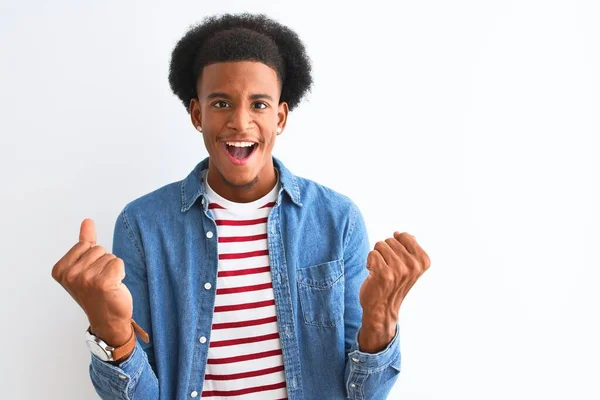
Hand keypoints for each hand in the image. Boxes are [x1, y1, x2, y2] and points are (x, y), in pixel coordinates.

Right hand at [51, 218, 132, 345]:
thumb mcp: (85, 266)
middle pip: (99, 249)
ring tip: (106, 285)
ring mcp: (85, 279)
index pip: (86, 244)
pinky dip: (120, 273)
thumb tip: (87, 221)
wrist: (107, 320)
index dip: (94, 258)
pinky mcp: (103, 283)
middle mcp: (70, 275)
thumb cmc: (97, 293)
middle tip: (100, 282)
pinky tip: (114, 287)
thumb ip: (85, 242)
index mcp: (60, 270)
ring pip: (109, 256)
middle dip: (104, 263)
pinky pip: (118, 263)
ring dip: (112, 269)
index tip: (90, 276)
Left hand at [358, 232, 430, 351]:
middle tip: (387, 268)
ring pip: (380, 245)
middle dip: (385, 251)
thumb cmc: (393, 284)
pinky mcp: (384, 274)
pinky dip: (369, 263)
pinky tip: (374, 274)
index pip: (404, 235)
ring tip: (380, 271)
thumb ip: (409, 248)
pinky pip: (372, 254)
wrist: (382, 308)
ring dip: (377, 257)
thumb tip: (402, 233)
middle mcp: (413, 265)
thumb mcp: (408, 267)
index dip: (395, 245)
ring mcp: (399, 270)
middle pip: (390, 239)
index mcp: (423, 261)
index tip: (397, 259)